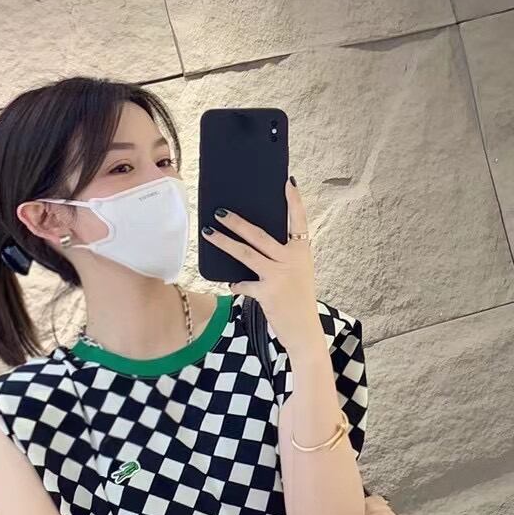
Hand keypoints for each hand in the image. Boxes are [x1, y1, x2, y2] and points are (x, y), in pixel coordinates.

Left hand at [202, 177, 322, 357]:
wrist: (305, 331)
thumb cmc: (299, 301)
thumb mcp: (298, 274)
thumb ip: (283, 257)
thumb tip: (254, 244)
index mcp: (301, 253)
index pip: (299, 222)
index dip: (293, 202)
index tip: (287, 182)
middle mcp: (291, 260)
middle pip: (260, 235)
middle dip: (237, 222)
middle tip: (220, 211)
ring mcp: (279, 276)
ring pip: (246, 253)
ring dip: (224, 242)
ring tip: (208, 232)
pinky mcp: (267, 292)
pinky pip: (244, 283)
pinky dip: (236, 284)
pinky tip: (232, 284)